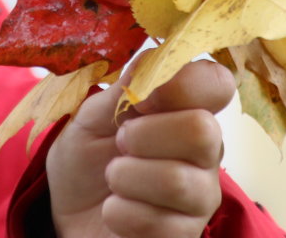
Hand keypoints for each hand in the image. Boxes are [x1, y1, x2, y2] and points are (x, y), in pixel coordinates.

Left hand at [47, 57, 235, 237]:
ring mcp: (200, 196)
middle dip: (144, 135)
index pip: (217, 83)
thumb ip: (124, 89)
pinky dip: (121, 214)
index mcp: (188, 110)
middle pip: (202, 131)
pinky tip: (114, 210)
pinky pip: (161, 225)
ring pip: (178, 181)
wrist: (68, 212)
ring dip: (127, 176)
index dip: (180, 84)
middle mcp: (205, 152)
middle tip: (120, 143)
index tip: (140, 99)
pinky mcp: (185, 235)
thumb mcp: (92, 114)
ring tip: (113, 177)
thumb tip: (151, 64)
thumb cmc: (87, 155)